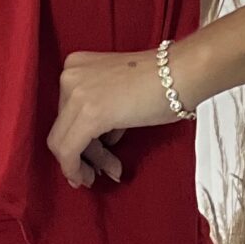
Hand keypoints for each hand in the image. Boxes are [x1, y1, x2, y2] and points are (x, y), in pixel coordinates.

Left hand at [46, 44, 195, 187]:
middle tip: (103, 168)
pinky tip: (88, 177)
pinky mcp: (88, 113)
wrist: (181, 73)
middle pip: (63, 128)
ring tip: (109, 171)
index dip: (76, 140)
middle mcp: (69, 76)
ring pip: (64, 143)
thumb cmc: (161, 82)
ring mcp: (76, 93)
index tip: (87, 160)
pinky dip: (75, 168)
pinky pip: (68, 151)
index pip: (65, 114)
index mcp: (76, 66)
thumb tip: (97, 142)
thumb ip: (101, 112)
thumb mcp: (118, 93)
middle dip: (84, 154)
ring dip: (85, 163)